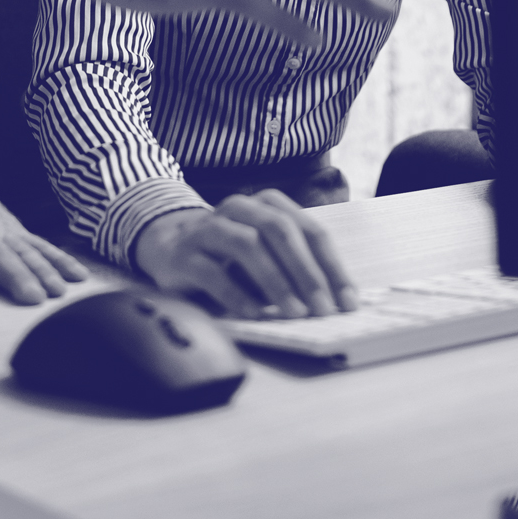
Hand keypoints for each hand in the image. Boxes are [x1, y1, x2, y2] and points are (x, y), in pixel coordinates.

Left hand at [0, 148, 87, 307]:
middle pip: (1, 251)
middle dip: (18, 276)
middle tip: (33, 301)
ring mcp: (2, 223)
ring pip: (28, 249)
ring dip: (47, 270)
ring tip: (62, 295)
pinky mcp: (14, 228)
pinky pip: (41, 246)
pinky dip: (62, 261)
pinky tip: (79, 280)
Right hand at [133, 193, 352, 319]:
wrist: (169, 244)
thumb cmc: (231, 254)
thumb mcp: (268, 253)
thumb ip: (296, 266)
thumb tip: (335, 301)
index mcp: (268, 204)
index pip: (310, 231)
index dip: (332, 266)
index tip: (348, 301)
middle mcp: (240, 208)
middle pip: (280, 232)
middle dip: (307, 272)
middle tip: (323, 309)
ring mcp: (209, 228)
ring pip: (248, 245)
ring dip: (276, 281)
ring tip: (294, 313)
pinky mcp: (184, 254)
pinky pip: (213, 272)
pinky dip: (237, 294)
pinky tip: (255, 314)